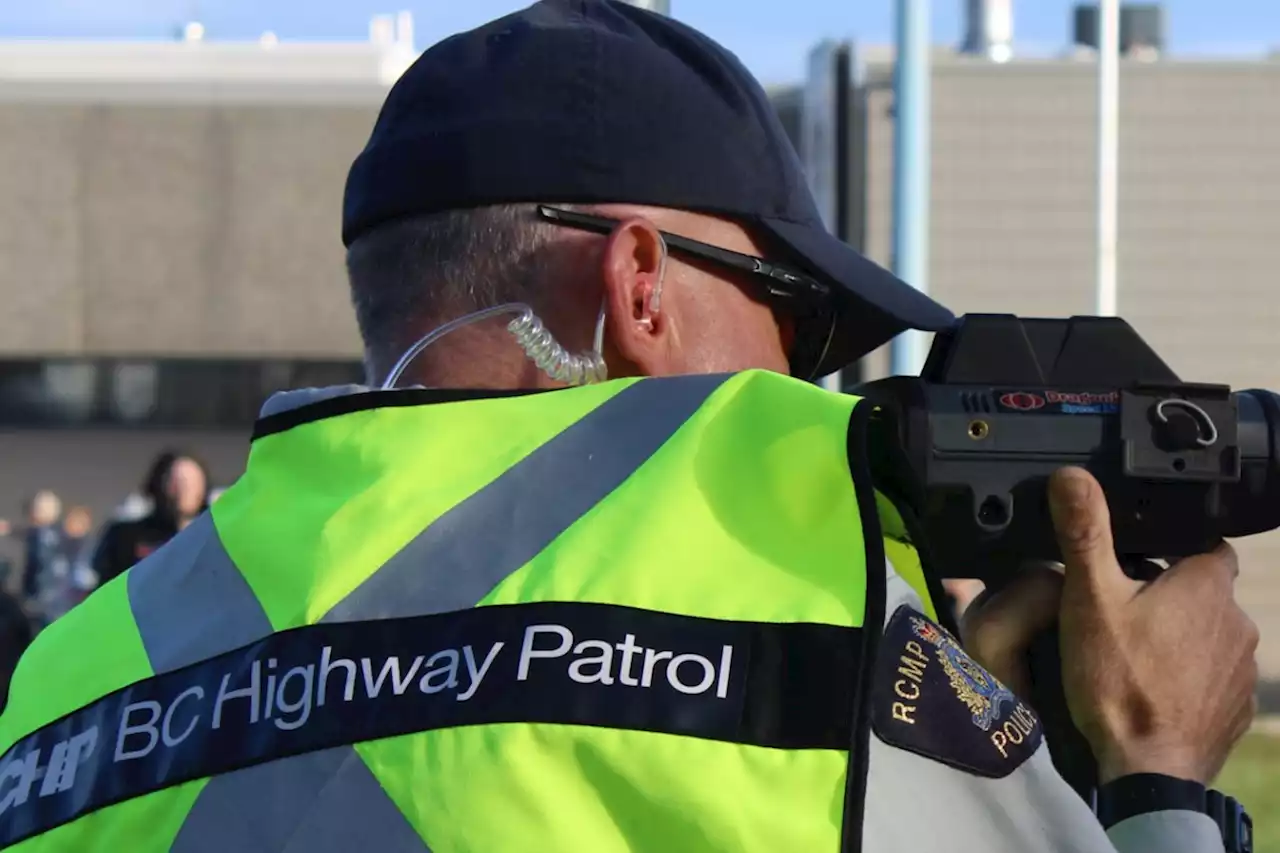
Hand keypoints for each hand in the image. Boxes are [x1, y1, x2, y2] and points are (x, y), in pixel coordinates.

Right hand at [1049, 467, 1258, 783]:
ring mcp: (1243, 669)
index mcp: (1205, 585)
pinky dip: (1189, 678)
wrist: (1148, 770)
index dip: (1174, 543)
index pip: (1205, 542)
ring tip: (1133, 651)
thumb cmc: (1118, 680)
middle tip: (1122, 607)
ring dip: (1182, 636)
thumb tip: (1072, 476)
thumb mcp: (1090, 599)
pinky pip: (1214, 678)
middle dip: (1172, 593)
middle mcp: (1237, 621)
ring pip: (1211, 634)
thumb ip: (1084, 534)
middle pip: (1205, 590)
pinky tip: (1152, 689)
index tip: (1138, 556)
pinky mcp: (1238, 708)